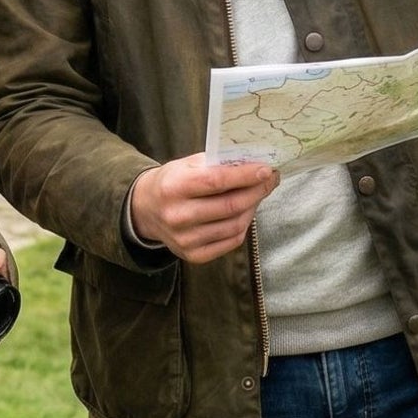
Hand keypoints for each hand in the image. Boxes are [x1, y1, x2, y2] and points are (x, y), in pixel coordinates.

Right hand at [129, 155, 278, 263]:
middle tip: (270, 179)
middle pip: (229, 206)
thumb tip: (253, 162)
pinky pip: (231, 241)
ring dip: (253, 207)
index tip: (266, 169)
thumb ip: (216, 163)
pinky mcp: (193, 255)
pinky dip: (244, 225)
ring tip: (258, 193)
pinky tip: (246, 211)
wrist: (146, 210)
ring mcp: (185, 240)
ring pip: (234, 224)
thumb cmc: (173, 182)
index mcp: (173, 187)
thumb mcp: (187, 164)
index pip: (216, 181)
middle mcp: (177, 216)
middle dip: (257, 191)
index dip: (245, 176)